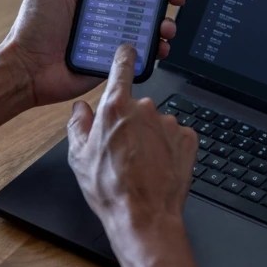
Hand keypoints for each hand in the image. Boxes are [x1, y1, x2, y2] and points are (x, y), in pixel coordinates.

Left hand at [1, 0, 187, 107]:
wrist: (26, 71)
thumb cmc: (30, 28)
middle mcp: (108, 14)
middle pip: (147, 0)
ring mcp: (114, 37)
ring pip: (150, 26)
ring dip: (165, 22)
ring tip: (166, 25)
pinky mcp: (116, 60)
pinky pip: (143, 53)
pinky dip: (156, 49)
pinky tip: (159, 46)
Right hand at [67, 45, 197, 261]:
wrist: (144, 216)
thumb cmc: (110, 189)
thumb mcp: (78, 157)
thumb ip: (78, 125)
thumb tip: (80, 109)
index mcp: (115, 107)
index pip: (121, 66)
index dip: (124, 57)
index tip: (128, 50)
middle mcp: (145, 109)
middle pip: (137, 106)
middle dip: (131, 123)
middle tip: (123, 151)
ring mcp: (169, 123)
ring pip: (157, 124)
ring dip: (150, 138)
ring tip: (141, 165)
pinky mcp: (187, 139)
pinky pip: (176, 137)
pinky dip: (168, 148)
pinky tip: (158, 167)